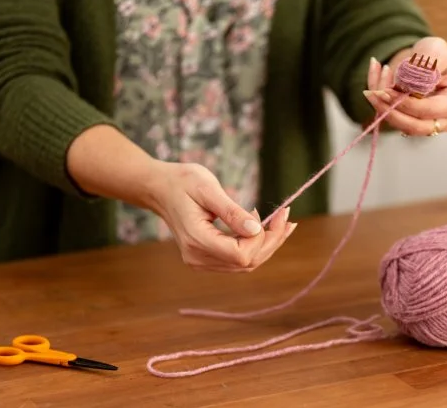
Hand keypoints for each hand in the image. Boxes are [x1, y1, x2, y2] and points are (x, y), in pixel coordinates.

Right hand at [146, 161, 296, 272]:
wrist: (159, 188)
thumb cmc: (182, 182)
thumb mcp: (208, 188)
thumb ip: (232, 212)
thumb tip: (257, 230)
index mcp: (196, 240)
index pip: (241, 254)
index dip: (261, 238)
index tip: (268, 212)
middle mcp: (198, 258)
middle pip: (247, 262)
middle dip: (272, 240)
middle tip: (286, 215)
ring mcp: (201, 261)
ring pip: (246, 264)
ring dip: (268, 244)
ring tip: (283, 222)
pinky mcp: (206, 259)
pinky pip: (238, 259)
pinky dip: (256, 246)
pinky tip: (268, 230)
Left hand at [364, 36, 446, 135]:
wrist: (422, 60)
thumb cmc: (434, 53)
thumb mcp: (435, 50)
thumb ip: (428, 65)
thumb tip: (412, 86)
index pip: (429, 110)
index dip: (406, 103)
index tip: (386, 90)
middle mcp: (445, 120)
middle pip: (414, 126)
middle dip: (391, 110)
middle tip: (375, 94)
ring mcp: (427, 126)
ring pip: (399, 125)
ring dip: (382, 107)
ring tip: (372, 87)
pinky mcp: (409, 125)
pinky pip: (391, 120)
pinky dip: (379, 103)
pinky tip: (375, 78)